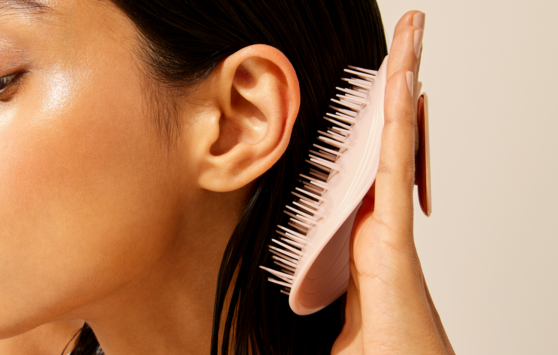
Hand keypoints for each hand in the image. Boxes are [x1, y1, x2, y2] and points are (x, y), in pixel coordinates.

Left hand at [331, 11, 453, 354]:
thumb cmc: (376, 349)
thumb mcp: (324, 306)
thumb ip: (311, 282)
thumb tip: (286, 278)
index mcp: (362, 229)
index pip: (365, 160)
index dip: (374, 117)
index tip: (375, 79)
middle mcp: (379, 218)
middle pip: (387, 138)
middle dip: (396, 85)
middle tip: (407, 35)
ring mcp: (390, 224)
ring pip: (396, 142)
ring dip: (403, 87)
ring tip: (412, 36)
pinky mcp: (395, 236)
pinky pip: (394, 168)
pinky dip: (400, 124)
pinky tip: (403, 83)